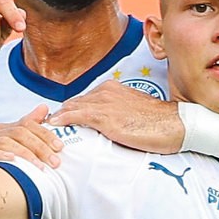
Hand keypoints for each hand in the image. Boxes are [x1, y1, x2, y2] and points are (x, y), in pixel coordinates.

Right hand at [0, 109, 60, 167]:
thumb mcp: (8, 140)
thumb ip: (27, 125)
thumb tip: (44, 107)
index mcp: (2, 129)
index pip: (27, 125)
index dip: (45, 134)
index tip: (60, 147)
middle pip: (19, 133)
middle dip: (40, 147)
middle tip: (55, 162)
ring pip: (5, 143)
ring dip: (25, 155)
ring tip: (40, 168)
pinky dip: (0, 155)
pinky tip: (12, 161)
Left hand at [50, 81, 183, 152]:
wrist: (175, 124)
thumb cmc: (158, 123)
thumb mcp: (134, 113)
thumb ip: (117, 115)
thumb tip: (109, 128)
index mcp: (112, 89)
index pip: (83, 100)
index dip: (70, 111)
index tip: (59, 122)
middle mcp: (105, 92)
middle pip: (73, 103)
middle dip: (60, 114)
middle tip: (45, 128)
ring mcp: (104, 103)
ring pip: (71, 108)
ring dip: (56, 119)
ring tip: (44, 130)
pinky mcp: (105, 117)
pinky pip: (75, 116)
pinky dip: (61, 121)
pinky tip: (52, 126)